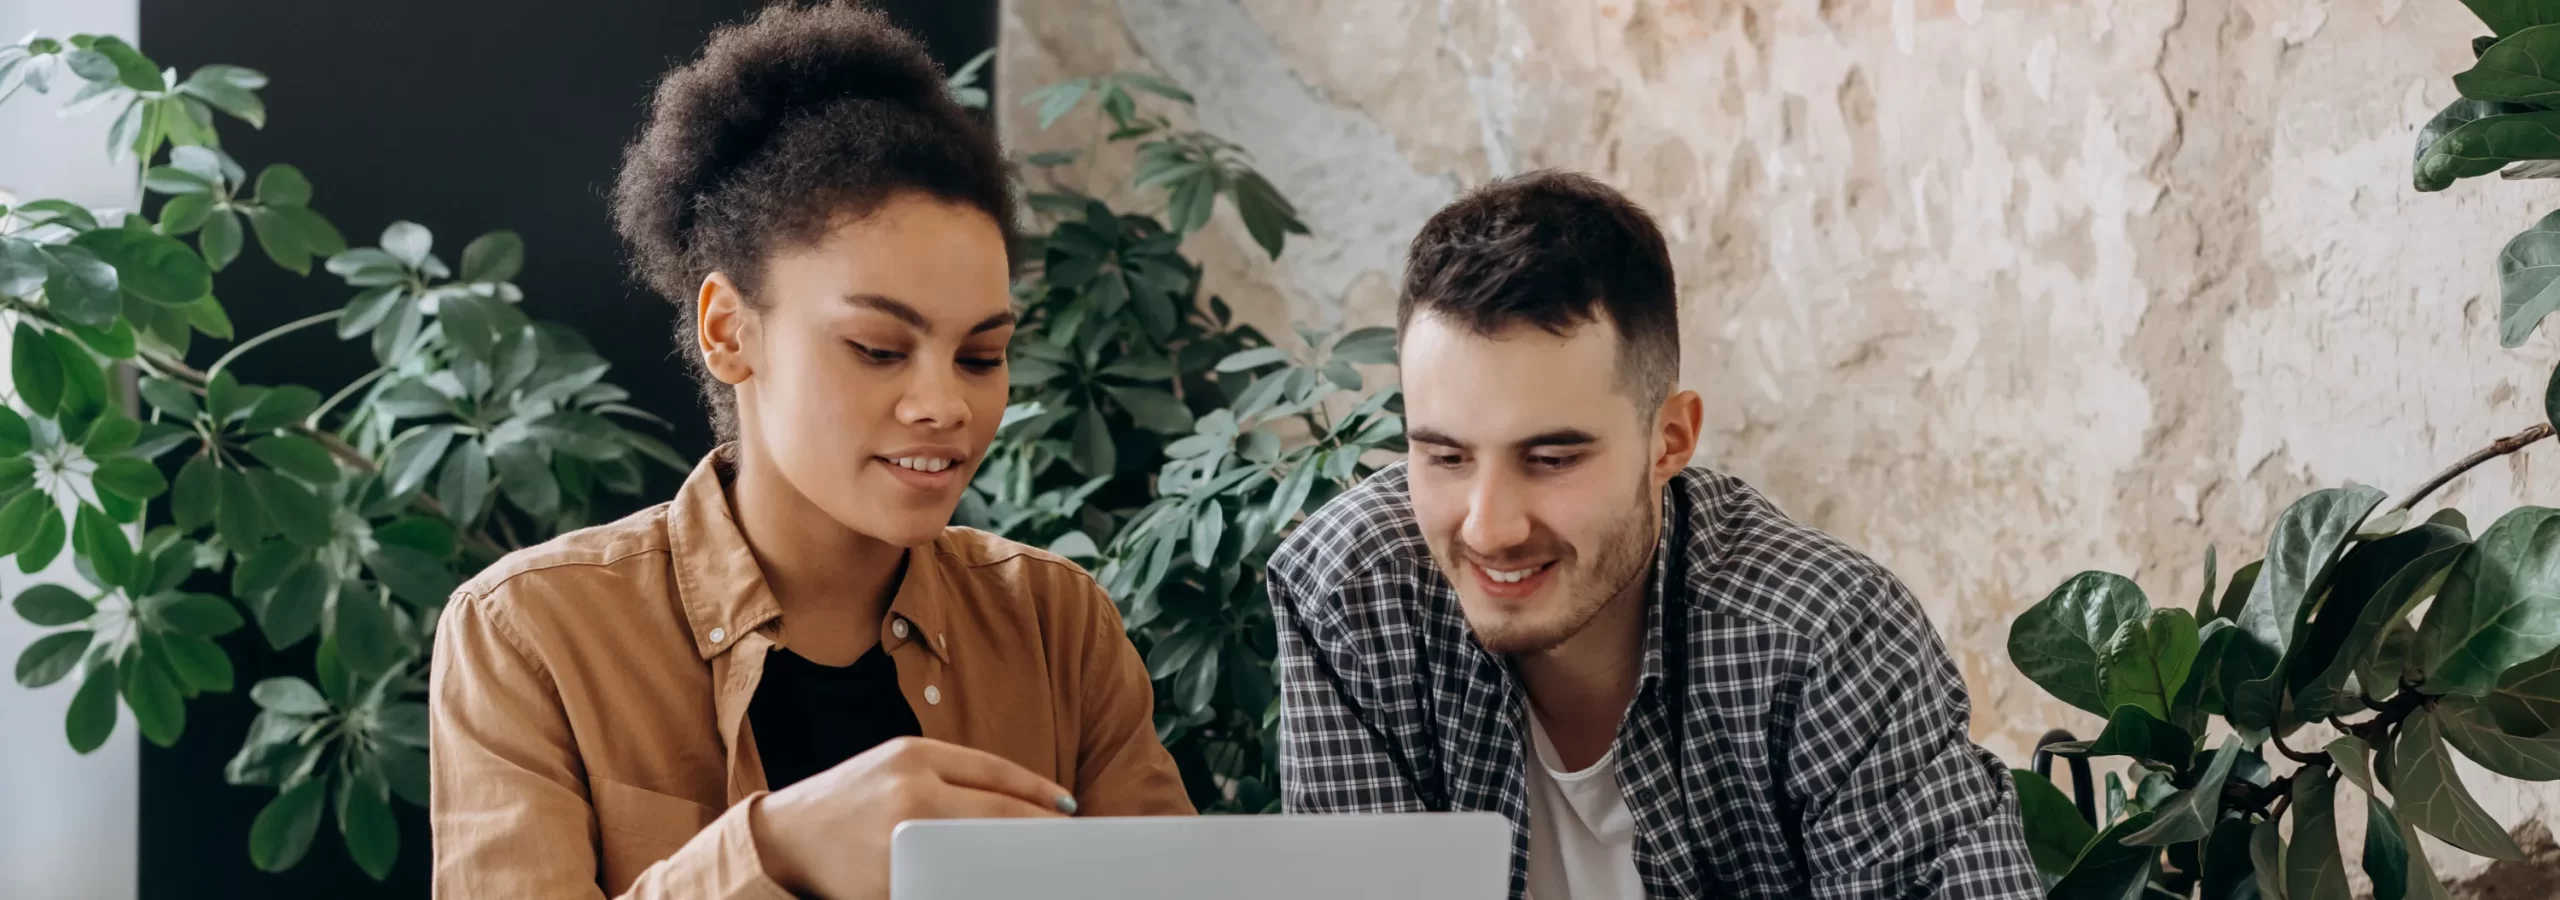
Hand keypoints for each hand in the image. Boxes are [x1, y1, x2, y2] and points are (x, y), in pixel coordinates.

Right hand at [750, 736, 1073, 899]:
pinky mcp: (887, 883)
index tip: (1070, 810)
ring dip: (1013, 864)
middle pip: (997, 814)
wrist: (784, 836)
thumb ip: (958, 775)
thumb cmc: (851, 797)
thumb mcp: (898, 764)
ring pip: (977, 856)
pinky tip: (989, 885)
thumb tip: (1032, 802)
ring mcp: (897, 843)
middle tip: (1069, 847)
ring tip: (1038, 870)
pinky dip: (970, 885)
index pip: (995, 773)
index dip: (1039, 793)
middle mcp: (907, 795)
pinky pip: (944, 885)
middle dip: (1038, 831)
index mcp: (912, 757)